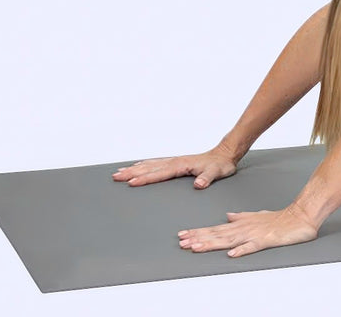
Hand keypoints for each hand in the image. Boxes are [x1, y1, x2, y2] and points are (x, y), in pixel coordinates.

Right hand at [111, 150, 237, 188]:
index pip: (159, 173)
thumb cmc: (220, 165)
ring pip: (150, 164)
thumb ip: (207, 179)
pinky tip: (138, 166)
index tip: (131, 182)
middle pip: (149, 167)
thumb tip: (199, 184)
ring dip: (134, 168)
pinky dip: (144, 165)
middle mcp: (175, 161)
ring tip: (120, 172)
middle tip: (116, 177)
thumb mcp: (216, 173)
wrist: (225, 155)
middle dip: (132, 172)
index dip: (145, 178)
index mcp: (181, 165)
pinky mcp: (176, 162)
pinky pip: (156, 163)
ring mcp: (175, 161)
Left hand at [178, 207, 319, 256]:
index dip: (198, 232)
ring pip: (229, 240)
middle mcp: (244, 228)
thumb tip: (228, 216)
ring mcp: (254, 234)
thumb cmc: (279, 218)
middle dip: (198, 238)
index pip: (215, 229)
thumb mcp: (256, 216)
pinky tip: (232, 254)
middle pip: (217, 234)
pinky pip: (252, 246)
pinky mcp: (266, 240)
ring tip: (196, 247)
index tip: (183, 235)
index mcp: (241, 224)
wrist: (300, 217)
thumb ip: (241, 216)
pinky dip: (242, 250)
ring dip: (212, 244)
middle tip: (181, 242)